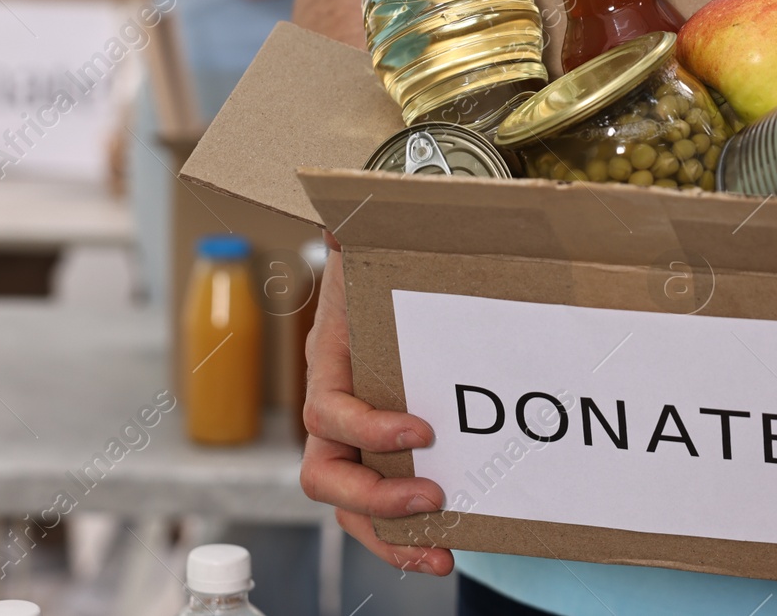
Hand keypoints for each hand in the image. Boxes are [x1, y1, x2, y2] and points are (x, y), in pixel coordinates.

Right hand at [300, 241, 453, 575]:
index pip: (327, 412)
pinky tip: (451, 545)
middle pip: (325, 476)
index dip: (368, 430)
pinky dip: (407, 535)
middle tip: (433, 500)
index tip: (423, 432)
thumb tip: (342, 224)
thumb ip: (359, 237)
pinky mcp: (385, 457)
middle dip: (375, 500)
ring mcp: (355, 439)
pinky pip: (380, 508)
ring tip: (443, 553)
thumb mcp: (373, 247)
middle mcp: (333, 407)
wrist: (396, 272)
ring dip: (391, 537)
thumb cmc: (385, 264)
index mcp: (328, 362)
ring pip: (348, 506)